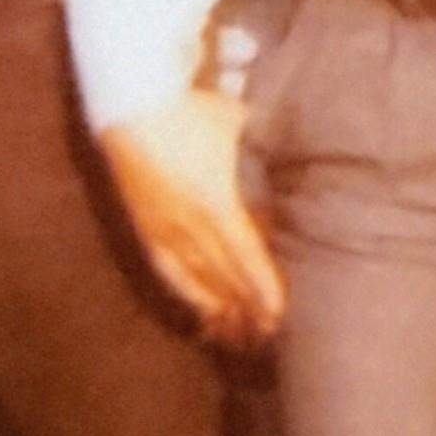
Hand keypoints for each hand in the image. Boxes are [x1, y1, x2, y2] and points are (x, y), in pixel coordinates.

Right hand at [98, 90, 283, 345]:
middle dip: (249, 305)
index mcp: (215, 202)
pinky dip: (189, 294)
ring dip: (222, 306)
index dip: (264, 287)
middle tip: (273, 331)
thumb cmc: (195, 112)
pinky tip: (205, 311)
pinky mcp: (146, 229)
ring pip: (198, 279)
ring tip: (245, 330)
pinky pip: (170, 272)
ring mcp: (164, 230)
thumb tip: (301, 170)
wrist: (133, 104)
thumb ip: (267, 156)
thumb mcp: (241, 131)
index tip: (281, 312)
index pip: (246, 255)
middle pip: (224, 275)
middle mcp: (188, 224)